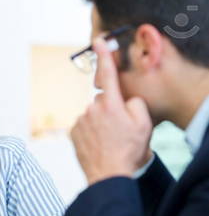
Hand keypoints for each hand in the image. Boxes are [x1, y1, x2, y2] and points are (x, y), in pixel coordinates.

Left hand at [70, 37, 152, 184]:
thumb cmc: (128, 151)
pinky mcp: (72, 131)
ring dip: (99, 122)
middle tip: (118, 130)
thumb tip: (124, 100)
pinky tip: (97, 143)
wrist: (108, 175)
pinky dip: (89, 131)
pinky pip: (83, 125)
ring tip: (108, 141)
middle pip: (103, 101)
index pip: (108, 74)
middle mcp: (92, 109)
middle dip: (110, 110)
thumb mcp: (144, 125)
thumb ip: (135, 104)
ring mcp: (80, 120)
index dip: (104, 56)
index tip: (99, 41)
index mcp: (111, 104)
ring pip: (93, 114)